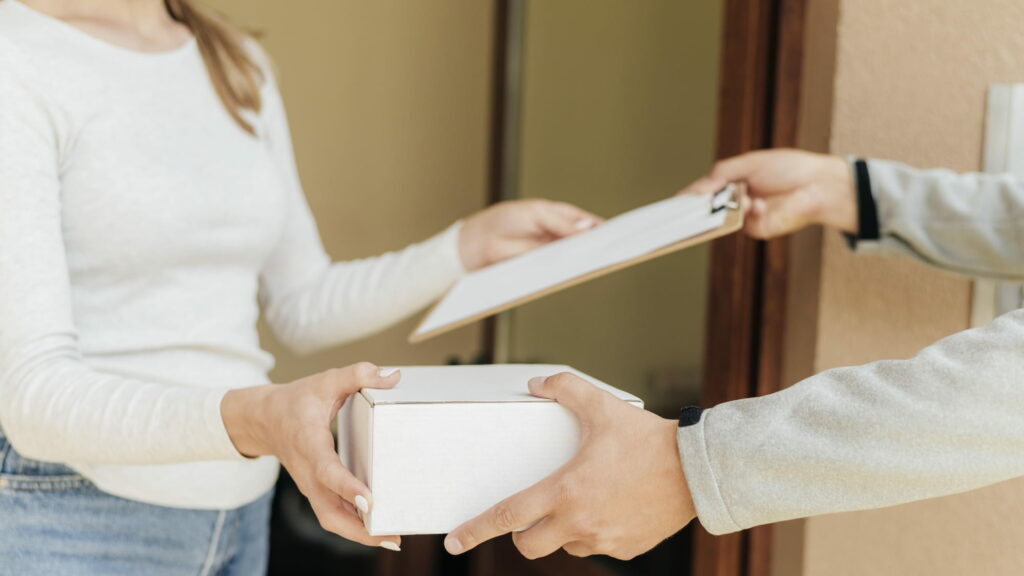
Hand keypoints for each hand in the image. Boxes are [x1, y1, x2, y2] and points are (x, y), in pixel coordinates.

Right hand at [221, 362, 401, 551]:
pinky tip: (379, 530)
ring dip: (359, 534)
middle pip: (329, 511)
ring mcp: (310, 485)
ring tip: (392, 538)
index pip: (327, 471)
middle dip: (359, 529)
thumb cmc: (297, 400)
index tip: (368, 500)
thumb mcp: (326, 381)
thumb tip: (393, 376)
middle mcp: (308, 472)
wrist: (264, 419)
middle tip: (392, 536)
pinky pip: (333, 515)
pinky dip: (354, 527)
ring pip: (331, 519)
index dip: (347, 486)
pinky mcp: (315, 490)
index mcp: (309, 444)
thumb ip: (358, 375)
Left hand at [445, 373, 694, 560]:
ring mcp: (603, 540)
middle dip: (523, 532)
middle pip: (529, 544)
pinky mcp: (626, 549)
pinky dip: (594, 533)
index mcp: (565, 491)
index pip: (507, 516)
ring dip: (563, 530)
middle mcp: (579, 523)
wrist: (696, 470)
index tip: (455, 542)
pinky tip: (611, 507)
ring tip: (584, 500)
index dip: (476, 530)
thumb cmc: (648, 439)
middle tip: (534, 512)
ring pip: (565, 546)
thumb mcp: (602, 406)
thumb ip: (565, 388)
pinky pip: (597, 547)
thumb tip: (537, 383)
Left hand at [458, 200, 602, 270]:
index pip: (589, 224)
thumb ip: (562, 223)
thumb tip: (587, 230)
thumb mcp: (537, 214)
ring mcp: (552, 256)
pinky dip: (568, 273)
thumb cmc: (506, 220)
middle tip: (615, 249)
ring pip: (574, 260)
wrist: (478, 241)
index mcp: (562, 219)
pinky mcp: (542, 272)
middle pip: (586, 244)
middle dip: (600, 246)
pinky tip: (576, 272)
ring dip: (586, 262)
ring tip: (599, 261)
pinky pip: (560, 274)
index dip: (605, 229)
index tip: (621, 233)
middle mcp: (560, 239)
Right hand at [680, 149, 855, 238]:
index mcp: (733, 183)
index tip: (673, 203)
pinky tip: (759, 204)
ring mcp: (746, 217)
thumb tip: (698, 188)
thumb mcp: (751, 162)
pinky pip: (741, 225)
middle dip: (699, 209)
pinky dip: (748, 213)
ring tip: (746, 196)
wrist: (820, 185)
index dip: (689, 197)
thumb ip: (722, 172)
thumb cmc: (791, 168)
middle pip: (708, 210)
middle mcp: (737, 201)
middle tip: (691, 207)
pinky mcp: (758, 229)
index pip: (704, 192)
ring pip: (722, 219)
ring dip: (729, 207)